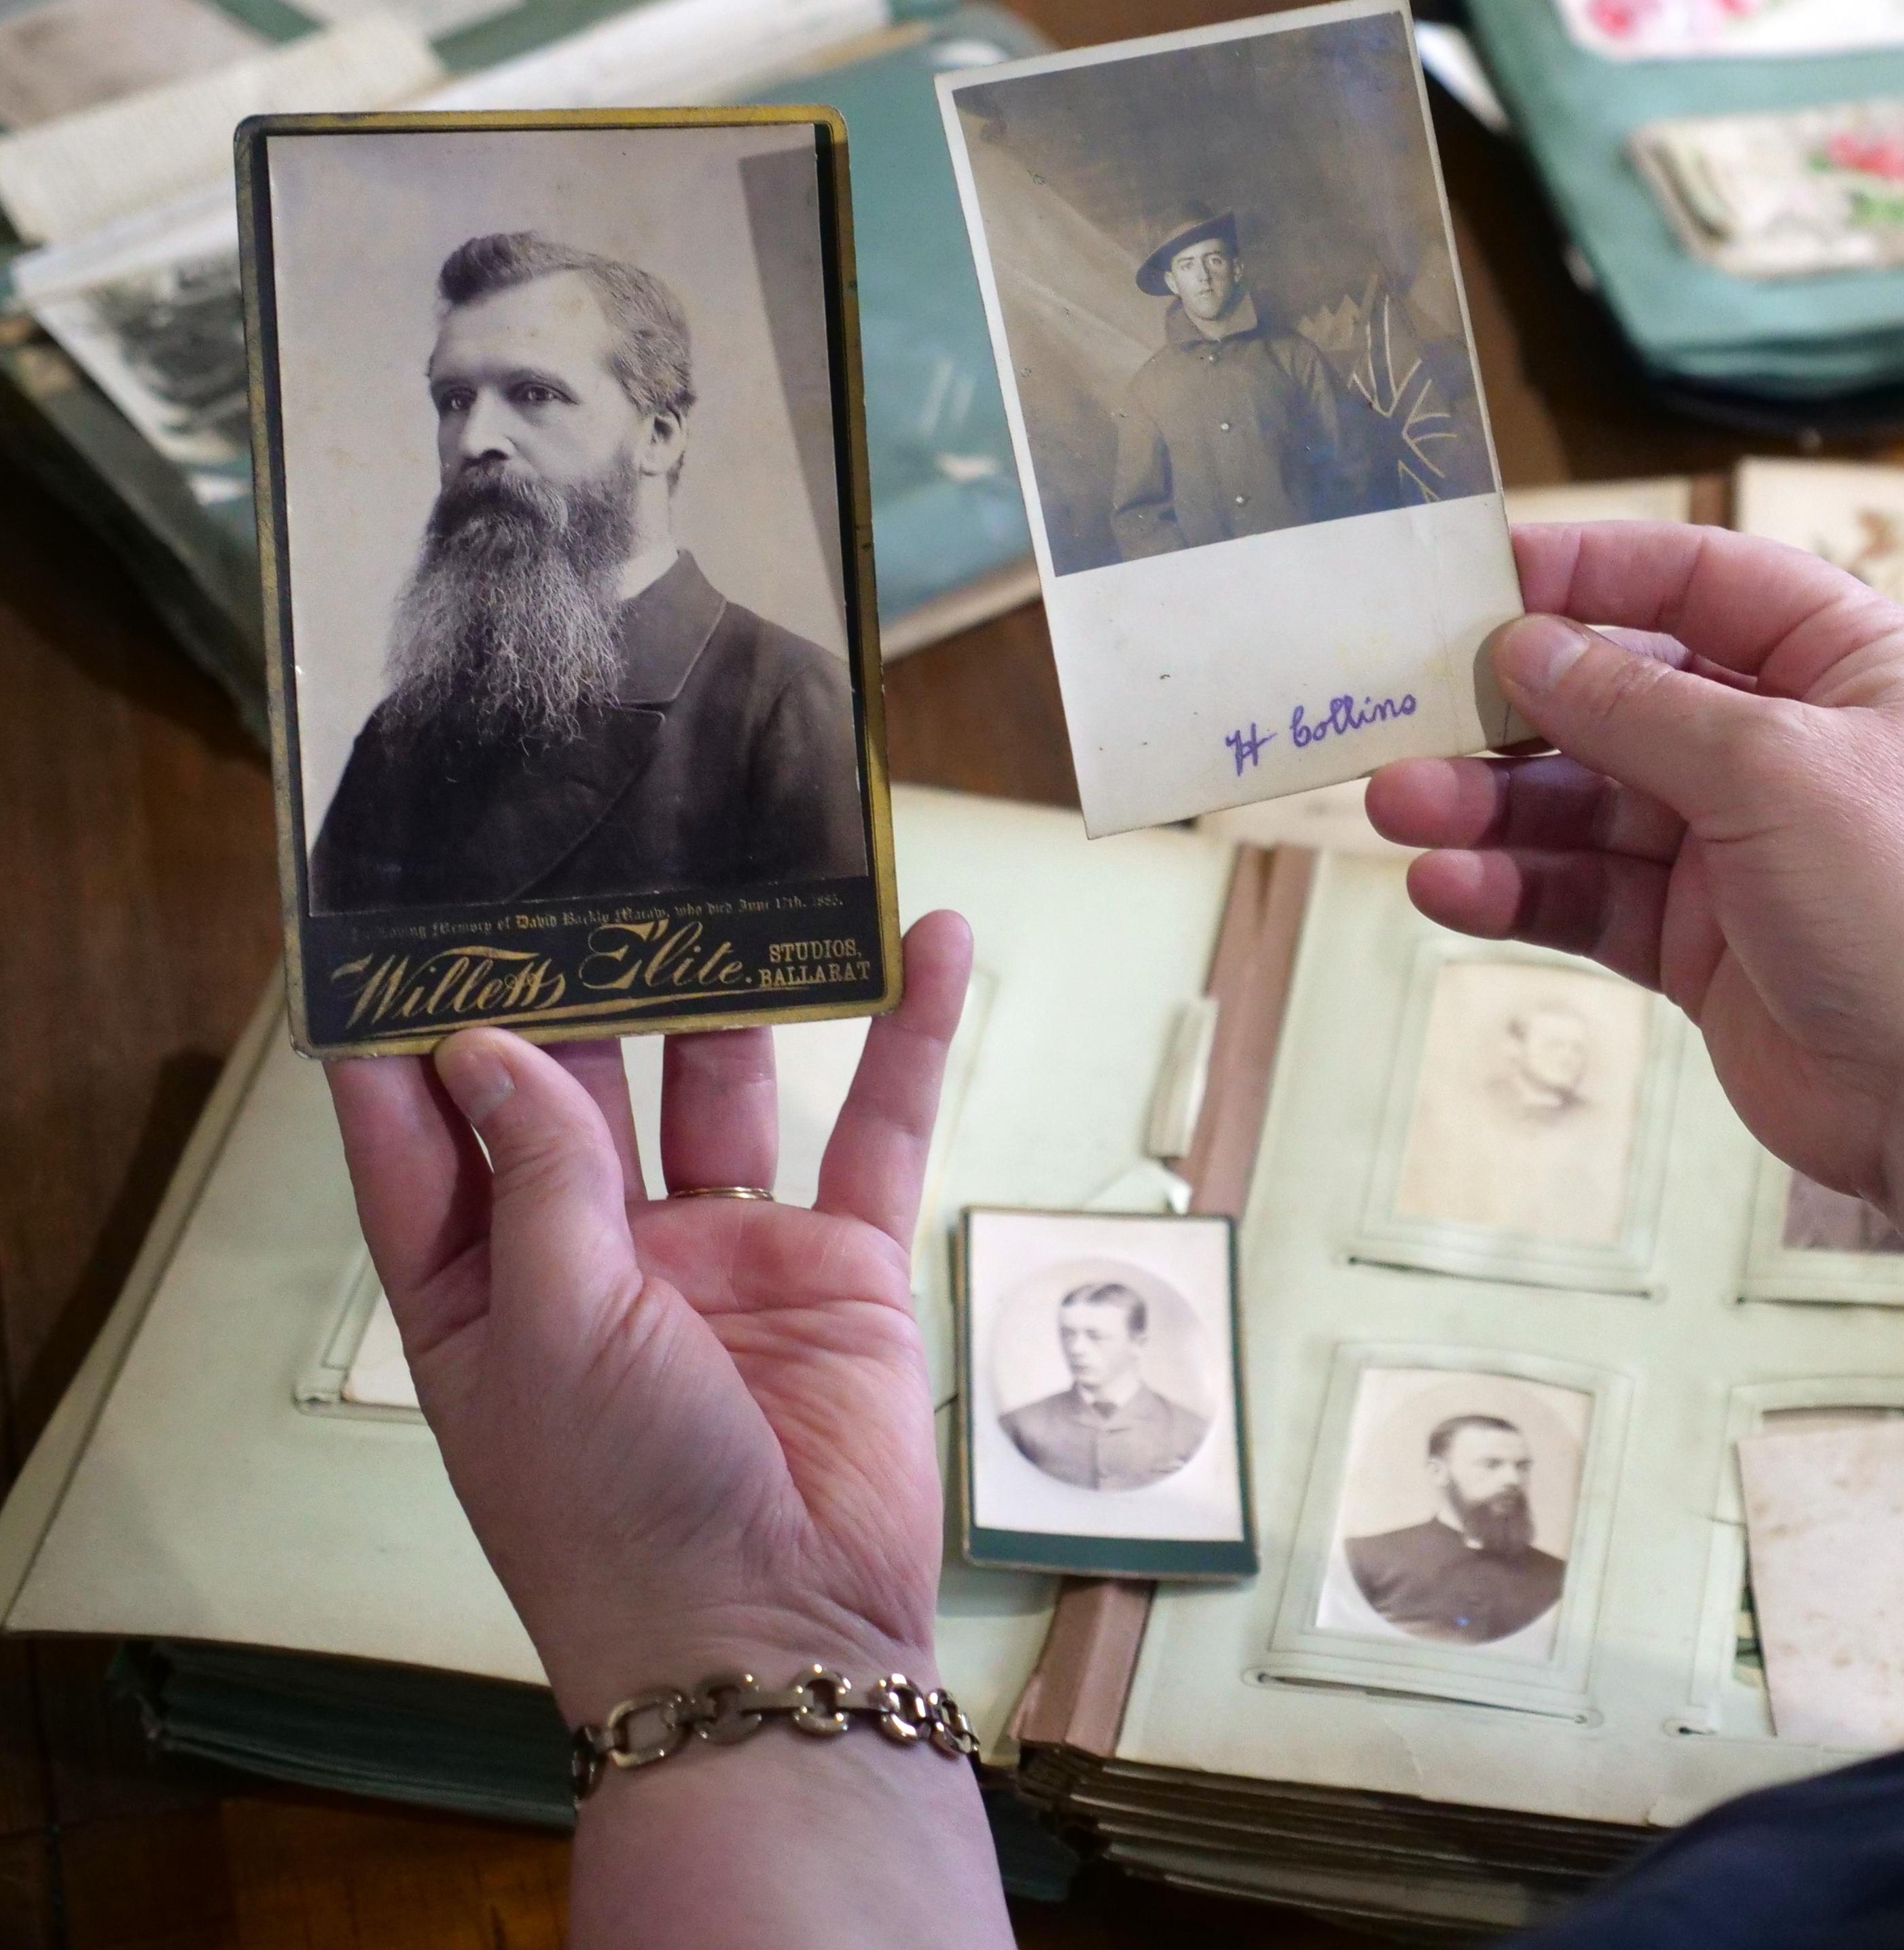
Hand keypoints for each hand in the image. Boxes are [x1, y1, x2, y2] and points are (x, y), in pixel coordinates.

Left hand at [323, 912, 973, 1724]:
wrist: (773, 1635)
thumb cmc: (616, 1511)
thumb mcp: (544, 1328)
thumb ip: (535, 1175)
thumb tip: (486, 1045)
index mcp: (484, 1285)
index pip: (427, 1132)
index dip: (410, 1031)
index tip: (401, 916)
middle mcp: (598, 1255)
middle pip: (585, 1082)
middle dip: (588, 976)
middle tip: (595, 848)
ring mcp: (724, 1255)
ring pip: (727, 1082)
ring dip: (739, 984)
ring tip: (747, 862)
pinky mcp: (839, 1266)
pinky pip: (877, 1128)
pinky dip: (904, 1037)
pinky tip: (923, 944)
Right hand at [1366, 522, 1903, 1339]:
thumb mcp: (1775, 772)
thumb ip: (1640, 705)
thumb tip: (1527, 646)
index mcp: (1850, 664)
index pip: (1703, 579)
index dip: (1592, 570)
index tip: (1477, 575)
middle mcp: (1795, 745)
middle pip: (1626, 694)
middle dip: (1515, 706)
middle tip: (1401, 709)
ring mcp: (1745, 850)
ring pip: (1591, 803)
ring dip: (1495, 803)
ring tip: (1398, 807)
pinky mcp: (1705, 947)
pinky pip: (1592, 896)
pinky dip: (1520, 886)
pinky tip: (1446, 885)